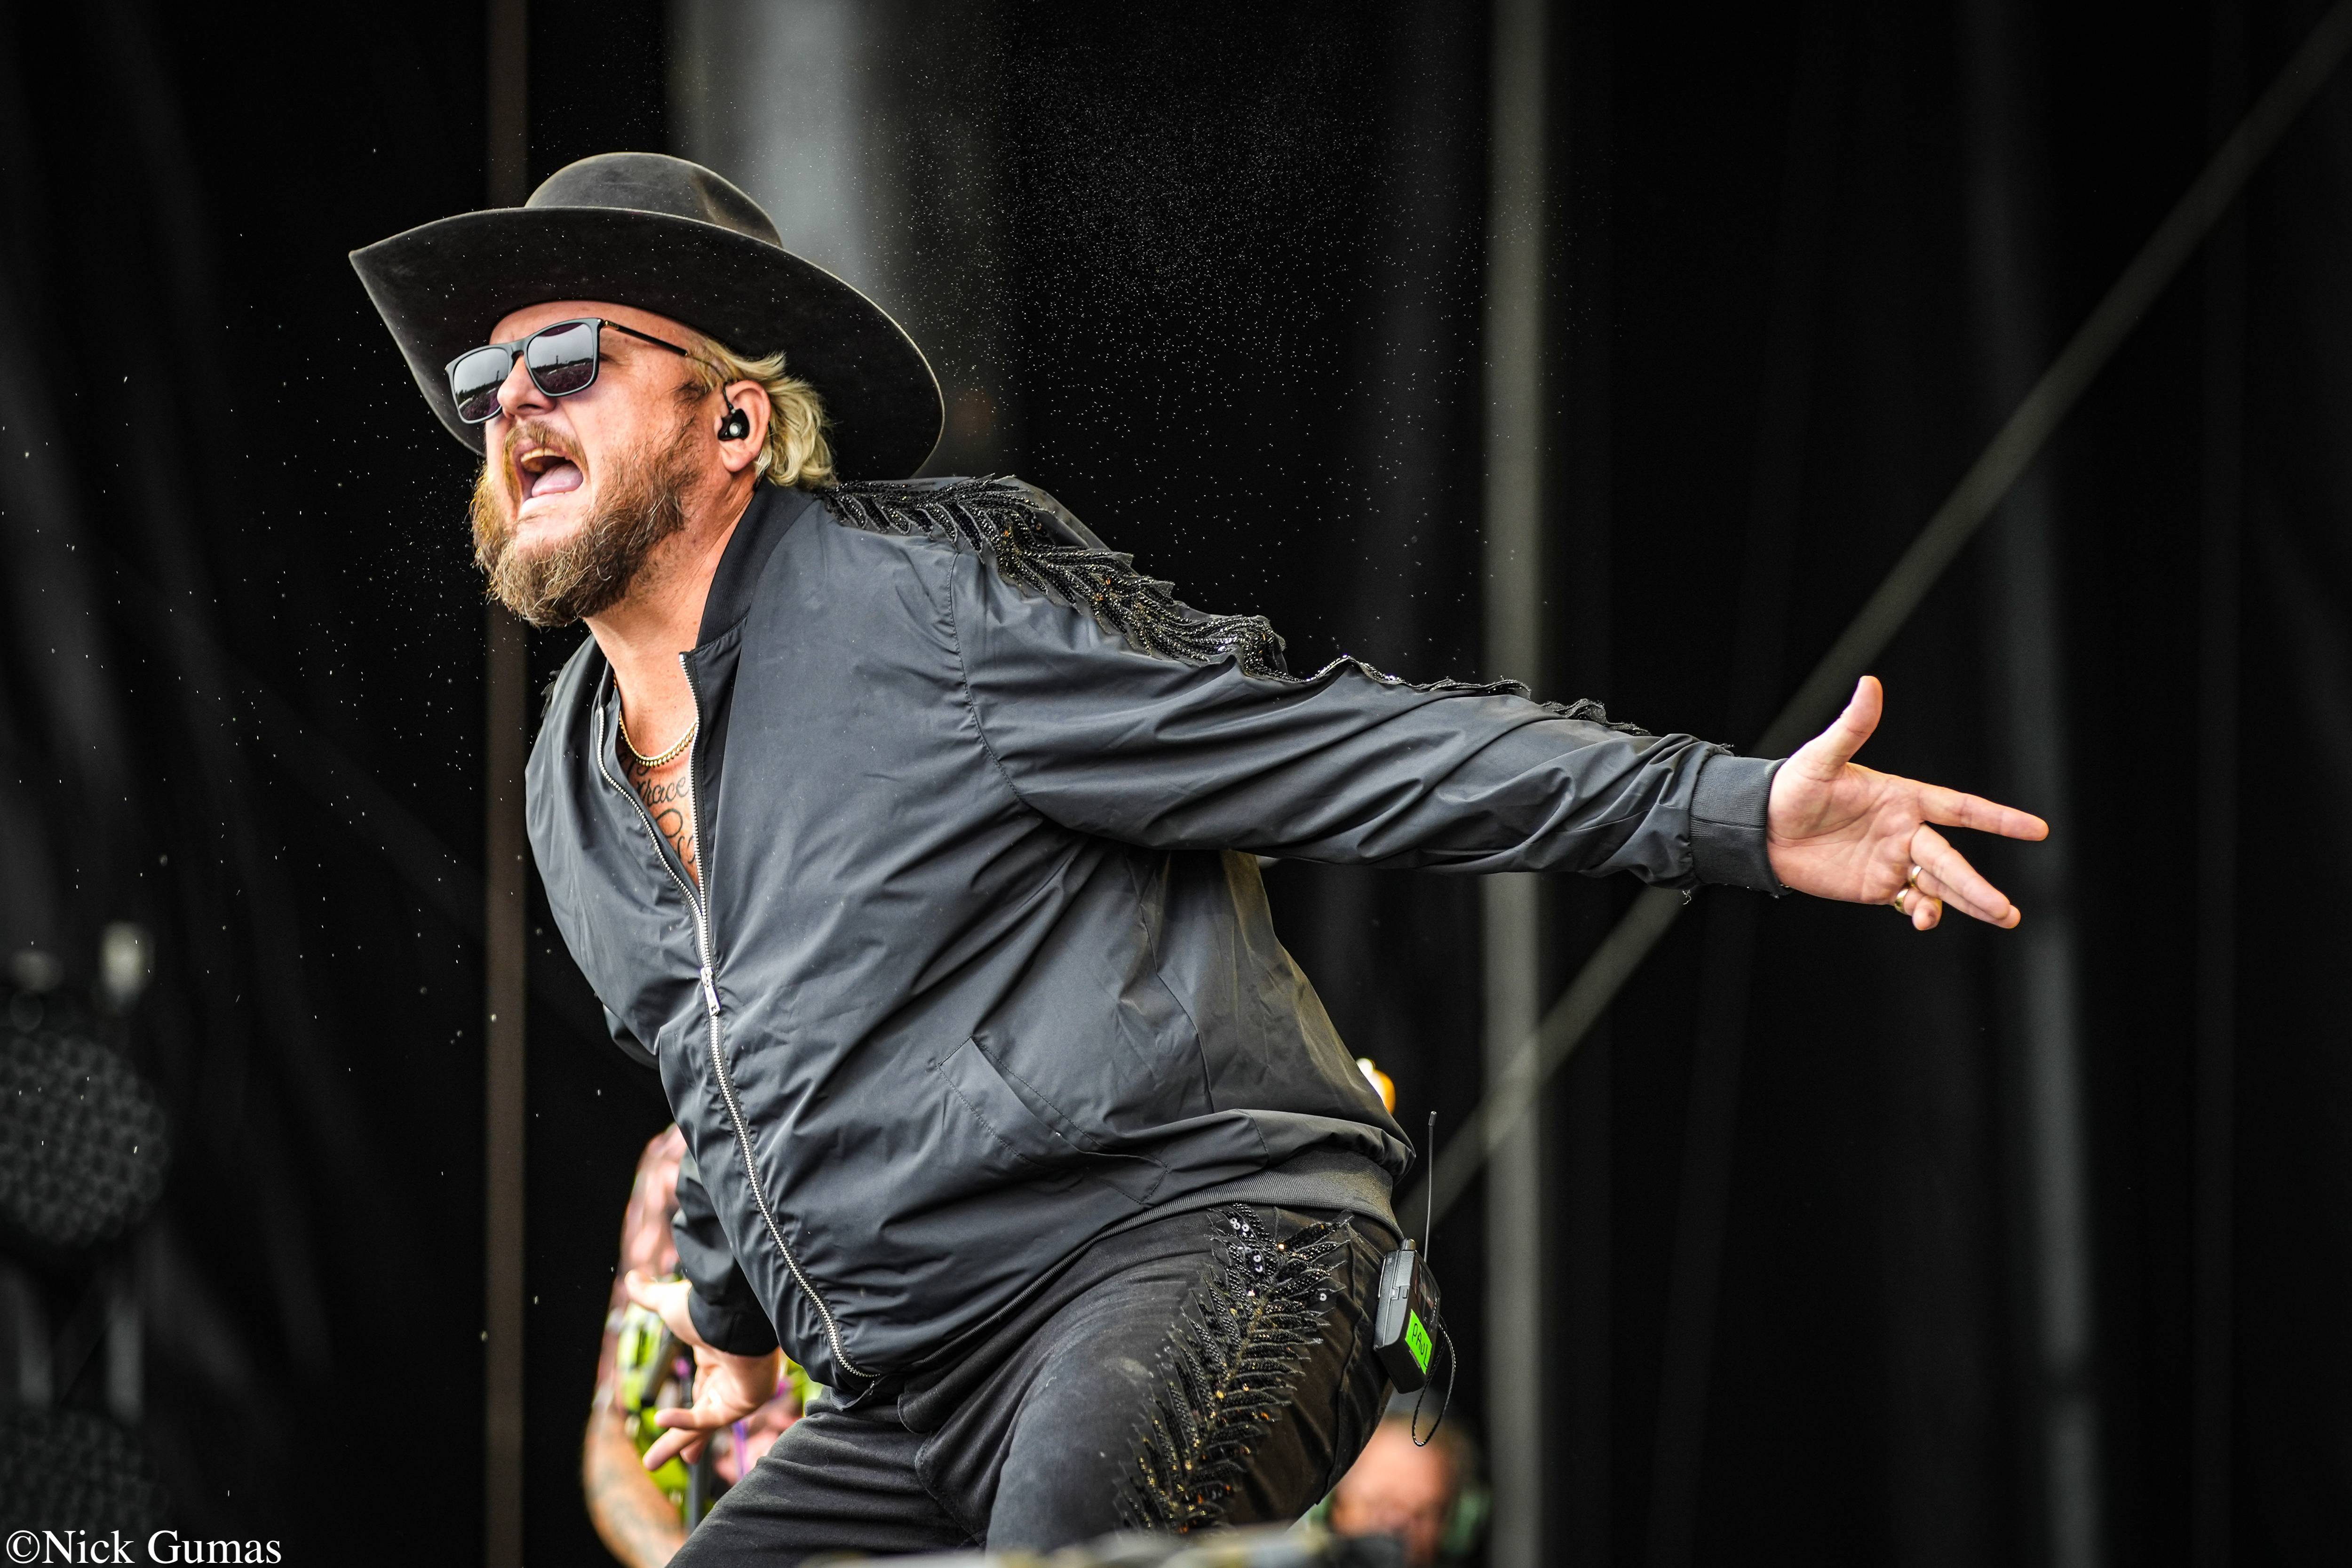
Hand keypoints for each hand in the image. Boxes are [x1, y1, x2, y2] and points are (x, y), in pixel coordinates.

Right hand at [624, 1270, 780, 1468]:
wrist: (735, 1307)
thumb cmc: (708, 1306)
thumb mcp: (670, 1304)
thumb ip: (649, 1296)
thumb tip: (631, 1277)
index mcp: (716, 1358)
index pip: (700, 1392)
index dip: (683, 1412)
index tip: (664, 1423)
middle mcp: (729, 1377)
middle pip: (700, 1415)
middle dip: (680, 1438)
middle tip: (656, 1460)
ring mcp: (739, 1390)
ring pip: (703, 1424)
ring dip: (678, 1442)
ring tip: (650, 1464)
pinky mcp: (746, 1400)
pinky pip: (711, 1417)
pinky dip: (686, 1421)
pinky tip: (663, 1421)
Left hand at [1765, 676, 2047, 930]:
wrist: (1759, 828)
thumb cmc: (1791, 787)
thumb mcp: (1821, 758)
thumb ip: (1852, 728)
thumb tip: (1869, 684)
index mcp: (1903, 798)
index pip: (1961, 808)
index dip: (1998, 819)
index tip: (2037, 829)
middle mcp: (1905, 830)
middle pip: (1952, 859)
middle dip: (1979, 884)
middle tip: (2007, 910)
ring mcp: (1893, 860)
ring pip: (1940, 884)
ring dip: (1968, 901)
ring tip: (2000, 918)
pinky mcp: (1876, 886)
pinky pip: (1911, 901)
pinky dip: (1924, 912)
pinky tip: (1925, 920)